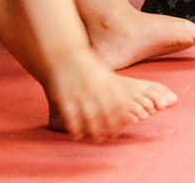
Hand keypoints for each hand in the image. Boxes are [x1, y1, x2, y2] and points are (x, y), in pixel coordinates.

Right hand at [47, 53, 174, 140]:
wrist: (64, 55)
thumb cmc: (87, 68)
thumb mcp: (105, 77)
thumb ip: (116, 92)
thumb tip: (129, 109)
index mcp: (109, 84)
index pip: (120, 108)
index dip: (120, 122)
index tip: (118, 130)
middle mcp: (97, 91)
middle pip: (106, 116)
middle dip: (108, 129)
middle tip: (106, 138)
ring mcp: (81, 95)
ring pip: (90, 120)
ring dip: (93, 132)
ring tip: (93, 138)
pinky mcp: (65, 99)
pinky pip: (72, 118)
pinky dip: (76, 129)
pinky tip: (77, 135)